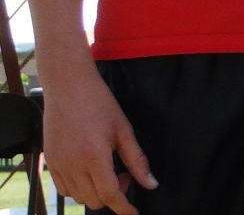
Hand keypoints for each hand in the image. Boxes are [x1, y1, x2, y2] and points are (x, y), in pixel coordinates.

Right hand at [41, 71, 156, 214]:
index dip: (124, 208)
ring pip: (78, 197)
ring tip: (107, 169)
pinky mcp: (48, 161)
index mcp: (94, 157)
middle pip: (94, 200)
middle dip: (114, 195)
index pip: (110, 195)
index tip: (134, 213)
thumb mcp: (124, 130)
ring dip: (95, 192)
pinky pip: (63, 188)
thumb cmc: (100, 103)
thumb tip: (151, 183)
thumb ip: (137, 160)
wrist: (68, 86)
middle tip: (124, 174)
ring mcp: (57, 165)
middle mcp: (72, 165)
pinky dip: (78, 188)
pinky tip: (89, 171)